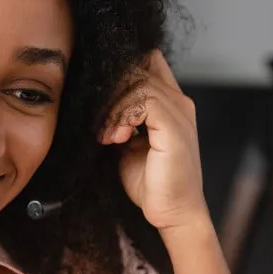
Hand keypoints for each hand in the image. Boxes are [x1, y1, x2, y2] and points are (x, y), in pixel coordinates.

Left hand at [100, 49, 207, 231]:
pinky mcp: (174, 127)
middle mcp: (178, 101)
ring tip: (107, 136)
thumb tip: (93, 101)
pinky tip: (116, 139)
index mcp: (169, 102)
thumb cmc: (150, 182)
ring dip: (112, 108)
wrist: (173, 213)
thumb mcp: (128, 142)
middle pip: (137, 67)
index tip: (97, 98)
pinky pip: (143, 100)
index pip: (146, 60)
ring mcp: (179, 112)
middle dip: (109, 91)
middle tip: (100, 124)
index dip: (119, 70)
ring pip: (136, 81)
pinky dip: (122, 117)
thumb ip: (120, 117)